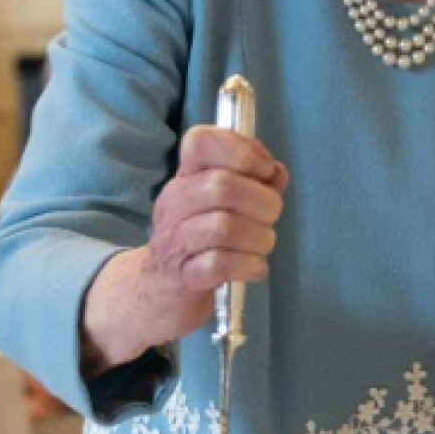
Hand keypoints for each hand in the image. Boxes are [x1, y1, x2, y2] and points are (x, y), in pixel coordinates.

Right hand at [81, 126, 287, 372]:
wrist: (158, 292)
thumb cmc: (198, 242)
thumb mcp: (221, 205)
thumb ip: (253, 183)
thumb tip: (276, 173)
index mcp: (185, 178)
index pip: (200, 141)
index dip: (240, 149)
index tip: (263, 171)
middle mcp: (175, 203)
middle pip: (221, 186)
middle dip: (262, 202)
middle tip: (270, 217)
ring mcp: (175, 241)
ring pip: (224, 227)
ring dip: (260, 237)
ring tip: (262, 245)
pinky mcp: (182, 277)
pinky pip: (220, 265)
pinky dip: (249, 266)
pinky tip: (254, 268)